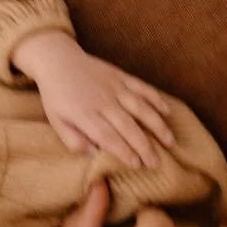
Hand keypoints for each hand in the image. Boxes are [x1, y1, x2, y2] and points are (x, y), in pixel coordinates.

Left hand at [13, 30, 174, 168]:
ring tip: (170, 142)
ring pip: (140, 108)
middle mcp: (102, 101)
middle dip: (144, 146)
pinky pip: (142, 87)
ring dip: (157, 126)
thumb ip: (73, 139)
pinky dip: (156, 98)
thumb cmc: (57, 96)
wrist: (58, 60)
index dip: (124, 152)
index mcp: (84, 114)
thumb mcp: (56, 121)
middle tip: (155, 163)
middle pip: (128, 126)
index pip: (108, 137)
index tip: (137, 165)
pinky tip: (167, 112)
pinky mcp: (120, 76)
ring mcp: (114, 87)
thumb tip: (95, 155)